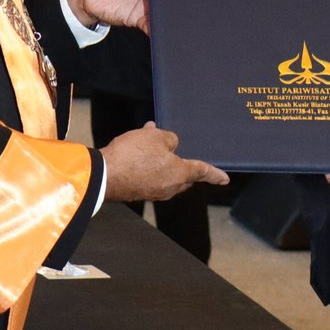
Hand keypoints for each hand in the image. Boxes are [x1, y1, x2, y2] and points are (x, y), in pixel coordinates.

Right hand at [100, 122, 228, 201]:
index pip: (202, 171)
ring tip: (151, 142)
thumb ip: (168, 139)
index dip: (215, 173)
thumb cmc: (133, 155)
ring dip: (164, 162)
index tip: (225, 179)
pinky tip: (139, 152)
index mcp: (179, 173)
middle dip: (183, 163)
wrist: (104, 175)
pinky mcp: (140, 193)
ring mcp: (155, 192)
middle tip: (175, 148)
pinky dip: (151, 167)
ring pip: (167, 175)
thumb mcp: (154, 137)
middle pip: (185, 175)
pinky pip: (153, 178)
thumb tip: (170, 143)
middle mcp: (170, 186)